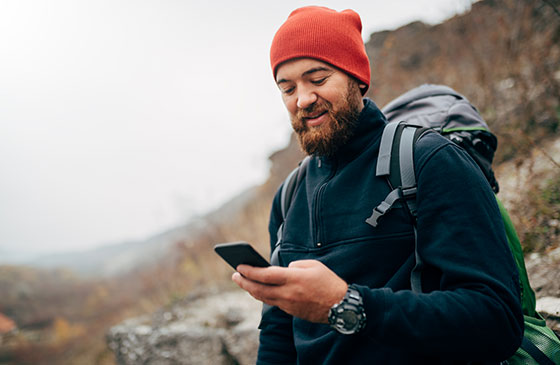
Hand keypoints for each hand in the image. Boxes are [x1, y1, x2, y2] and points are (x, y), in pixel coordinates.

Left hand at [232, 259, 347, 322]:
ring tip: (244, 282)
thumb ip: (295, 265)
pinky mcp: (291, 312)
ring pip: (264, 298)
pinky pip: (274, 303)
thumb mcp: (313, 265)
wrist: (341, 306)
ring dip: (251, 290)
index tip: (239, 266)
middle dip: (244, 282)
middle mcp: (288, 293)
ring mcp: (289, 304)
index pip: (265, 275)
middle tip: (234, 275)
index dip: (250, 271)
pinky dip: (264, 296)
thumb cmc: (328, 282)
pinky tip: (260, 290)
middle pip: (259, 289)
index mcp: (293, 278)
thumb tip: (283, 270)